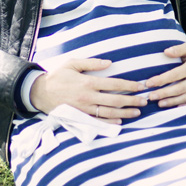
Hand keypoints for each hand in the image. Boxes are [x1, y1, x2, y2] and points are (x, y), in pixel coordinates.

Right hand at [30, 58, 146, 123]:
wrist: (41, 92)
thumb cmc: (58, 76)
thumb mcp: (72, 63)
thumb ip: (91, 63)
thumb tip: (109, 62)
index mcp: (88, 82)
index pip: (114, 84)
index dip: (129, 85)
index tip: (140, 86)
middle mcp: (88, 97)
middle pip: (115, 100)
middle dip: (132, 100)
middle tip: (144, 101)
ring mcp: (85, 108)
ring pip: (110, 112)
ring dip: (125, 113)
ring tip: (137, 112)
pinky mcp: (81, 116)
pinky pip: (99, 121)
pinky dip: (111, 122)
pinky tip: (120, 121)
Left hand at [146, 42, 185, 106]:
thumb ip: (178, 49)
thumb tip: (166, 52)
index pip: (175, 75)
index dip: (161, 80)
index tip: (149, 83)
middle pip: (179, 88)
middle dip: (164, 93)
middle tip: (151, 96)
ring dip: (172, 101)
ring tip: (159, 104)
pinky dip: (184, 105)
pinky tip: (173, 107)